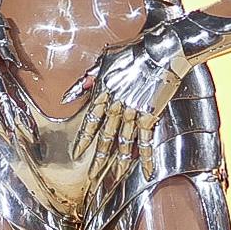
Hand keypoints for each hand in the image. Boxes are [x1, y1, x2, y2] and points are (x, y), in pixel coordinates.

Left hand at [61, 25, 192, 169]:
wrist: (162, 52)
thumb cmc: (134, 52)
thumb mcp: (105, 60)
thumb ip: (87, 79)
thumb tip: (68, 95)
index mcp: (103, 92)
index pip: (90, 120)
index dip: (84, 138)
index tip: (77, 152)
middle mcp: (116, 105)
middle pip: (105, 136)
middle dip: (98, 157)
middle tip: (92, 175)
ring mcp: (133, 112)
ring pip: (124, 143)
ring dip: (119, 162)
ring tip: (115, 177)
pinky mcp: (150, 115)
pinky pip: (147, 141)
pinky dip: (146, 158)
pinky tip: (147, 172)